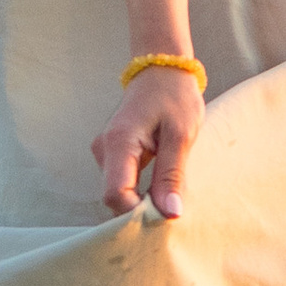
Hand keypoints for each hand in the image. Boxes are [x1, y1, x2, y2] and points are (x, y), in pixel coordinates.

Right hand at [94, 67, 201, 219]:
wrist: (162, 70)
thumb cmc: (175, 96)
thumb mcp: (181, 136)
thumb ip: (172, 175)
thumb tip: (169, 213)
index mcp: (119, 142)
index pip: (115, 195)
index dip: (137, 213)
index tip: (165, 215)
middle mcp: (104, 149)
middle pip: (113, 198)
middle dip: (139, 211)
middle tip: (171, 209)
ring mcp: (104, 152)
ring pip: (117, 193)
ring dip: (140, 200)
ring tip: (168, 193)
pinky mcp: (111, 154)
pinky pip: (121, 183)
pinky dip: (139, 191)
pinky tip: (159, 186)